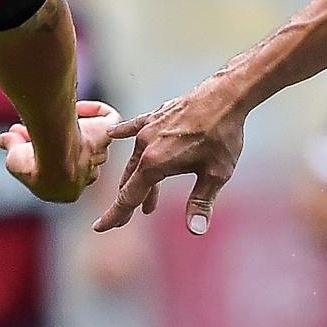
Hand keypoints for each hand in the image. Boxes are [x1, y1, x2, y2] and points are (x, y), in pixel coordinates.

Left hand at [0, 100, 127, 203]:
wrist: (54, 153)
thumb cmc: (35, 162)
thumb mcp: (15, 158)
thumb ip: (11, 147)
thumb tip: (1, 139)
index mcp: (68, 192)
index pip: (56, 173)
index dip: (40, 156)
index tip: (23, 139)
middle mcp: (88, 177)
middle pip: (73, 158)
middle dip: (53, 142)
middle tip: (31, 126)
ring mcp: (98, 156)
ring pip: (91, 143)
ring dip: (74, 127)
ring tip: (52, 115)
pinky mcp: (104, 136)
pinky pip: (110, 120)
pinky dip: (97, 111)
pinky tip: (79, 106)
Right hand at [95, 71, 247, 234]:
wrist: (225, 95)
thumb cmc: (223, 135)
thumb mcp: (216, 174)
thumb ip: (201, 202)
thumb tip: (195, 231)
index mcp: (154, 163)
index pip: (128, 196)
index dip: (115, 215)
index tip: (100, 228)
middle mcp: (145, 146)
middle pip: (129, 181)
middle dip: (127, 203)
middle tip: (126, 222)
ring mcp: (148, 129)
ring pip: (135, 160)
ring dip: (136, 181)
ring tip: (146, 203)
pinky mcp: (156, 116)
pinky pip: (134, 127)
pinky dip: (123, 134)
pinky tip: (113, 134)